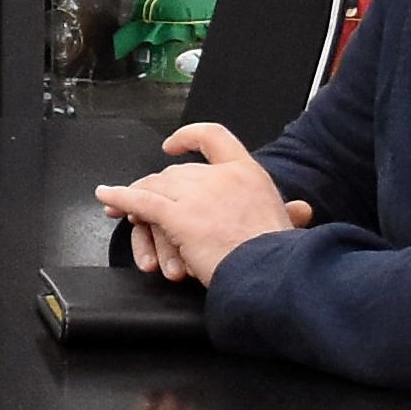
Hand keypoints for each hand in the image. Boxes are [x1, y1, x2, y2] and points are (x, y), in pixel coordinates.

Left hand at [93, 123, 309, 281]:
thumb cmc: (279, 255)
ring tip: (120, 204)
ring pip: (157, 186)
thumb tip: (302, 210)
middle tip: (140, 198)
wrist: (269, 272)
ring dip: (136, 196)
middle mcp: (219, 177)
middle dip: (155, 184)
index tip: (174, 144)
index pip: (215, 138)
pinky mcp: (178, 215)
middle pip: (177, 172)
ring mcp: (197, 194)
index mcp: (247, 173)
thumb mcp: (287, 224)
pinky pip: (141, 202)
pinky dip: (121, 198)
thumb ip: (290, 212)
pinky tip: (107, 198)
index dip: (190, 137)